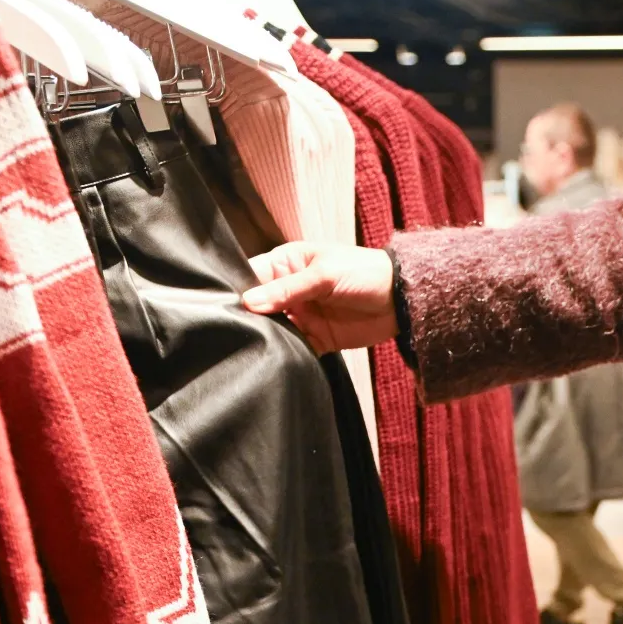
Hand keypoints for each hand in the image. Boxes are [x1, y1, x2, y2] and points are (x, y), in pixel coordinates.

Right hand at [242, 243, 396, 351]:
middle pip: (258, 307)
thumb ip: (287, 290)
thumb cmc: (363, 273)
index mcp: (286, 265)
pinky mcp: (315, 338)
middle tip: (234, 332)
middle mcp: (288, 291)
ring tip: (252, 347)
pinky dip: (287, 353)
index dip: (238, 290)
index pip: (252, 276)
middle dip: (249, 318)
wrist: (400, 300)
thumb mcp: (324, 275)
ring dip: (267, 338)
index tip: (222, 307)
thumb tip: (249, 302)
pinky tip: (277, 358)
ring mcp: (301, 316)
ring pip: (273, 329)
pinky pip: (294, 348)